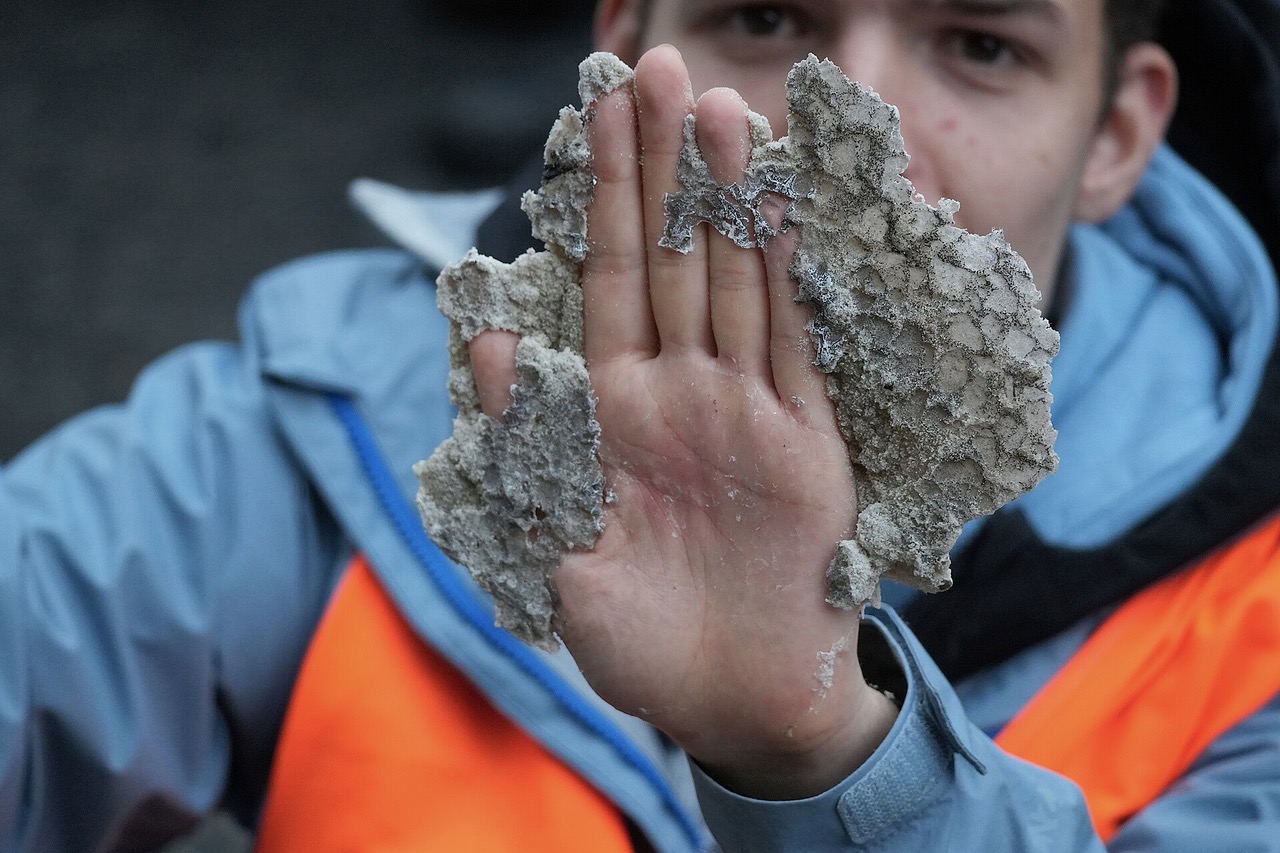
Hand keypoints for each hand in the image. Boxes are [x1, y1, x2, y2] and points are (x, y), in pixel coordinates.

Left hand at [472, 45, 896, 799]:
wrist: (730, 698)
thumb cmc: (635, 638)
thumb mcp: (553, 543)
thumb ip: (526, 438)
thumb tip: (483, 336)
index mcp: (612, 412)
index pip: (609, 279)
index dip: (606, 198)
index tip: (600, 113)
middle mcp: (679, 393)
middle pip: (673, 258)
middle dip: (663, 166)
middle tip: (661, 69)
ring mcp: (746, 410)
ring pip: (736, 284)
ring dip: (727, 201)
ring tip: (723, 112)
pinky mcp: (805, 441)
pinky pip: (792, 345)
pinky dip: (786, 278)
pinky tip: (778, 211)